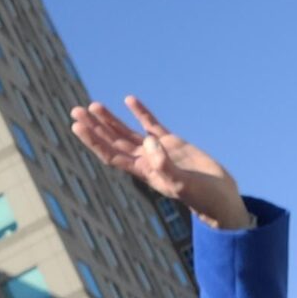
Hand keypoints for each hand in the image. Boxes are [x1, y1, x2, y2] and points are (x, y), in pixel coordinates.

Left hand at [70, 96, 251, 229]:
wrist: (220, 197)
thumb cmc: (202, 196)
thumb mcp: (182, 183)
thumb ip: (165, 165)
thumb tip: (149, 142)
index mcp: (143, 172)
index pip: (111, 154)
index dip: (93, 140)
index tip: (77, 126)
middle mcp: (145, 161)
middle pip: (113, 142)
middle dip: (94, 127)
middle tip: (76, 111)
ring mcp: (158, 151)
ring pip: (127, 133)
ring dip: (110, 120)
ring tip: (93, 106)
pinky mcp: (172, 143)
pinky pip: (152, 125)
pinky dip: (141, 113)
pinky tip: (129, 100)